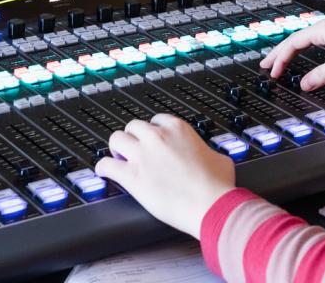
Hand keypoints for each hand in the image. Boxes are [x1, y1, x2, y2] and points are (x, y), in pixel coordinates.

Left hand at [95, 114, 235, 237]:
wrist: (210, 204)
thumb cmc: (217, 185)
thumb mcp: (220, 158)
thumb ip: (207, 151)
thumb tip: (209, 156)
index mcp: (178, 129)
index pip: (156, 120)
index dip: (153, 132)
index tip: (153, 141)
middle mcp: (157, 138)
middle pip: (133, 126)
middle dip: (133, 138)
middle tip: (135, 149)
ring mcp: (142, 155)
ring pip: (116, 139)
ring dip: (117, 149)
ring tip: (119, 158)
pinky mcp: (131, 176)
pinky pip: (106, 165)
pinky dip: (103, 168)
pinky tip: (105, 172)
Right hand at [260, 15, 324, 91]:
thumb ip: (322, 75)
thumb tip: (304, 85)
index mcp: (322, 30)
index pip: (293, 43)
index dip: (280, 59)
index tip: (272, 72)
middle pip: (296, 40)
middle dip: (280, 53)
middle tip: (265, 64)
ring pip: (306, 41)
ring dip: (292, 51)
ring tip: (281, 60)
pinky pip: (317, 43)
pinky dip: (306, 51)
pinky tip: (308, 55)